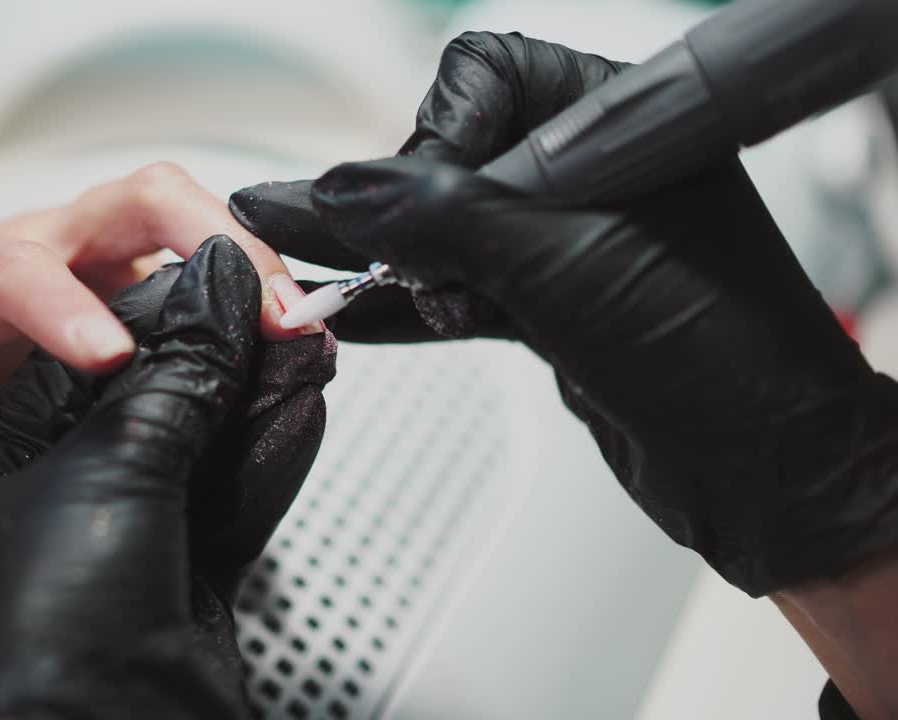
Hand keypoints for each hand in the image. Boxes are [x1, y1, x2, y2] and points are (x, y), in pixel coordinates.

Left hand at [0, 163, 322, 429]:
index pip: (25, 268)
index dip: (68, 307)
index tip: (111, 356)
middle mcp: (62, 240)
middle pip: (145, 199)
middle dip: (215, 243)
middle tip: (268, 314)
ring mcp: (113, 254)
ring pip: (194, 219)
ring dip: (257, 263)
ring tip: (304, 327)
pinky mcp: (148, 277)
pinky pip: (213, 264)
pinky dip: (259, 288)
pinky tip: (295, 335)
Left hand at [0, 236, 335, 718]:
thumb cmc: (34, 647)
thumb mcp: (99, 486)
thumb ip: (166, 383)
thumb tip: (217, 301)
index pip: (47, 322)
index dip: (132, 295)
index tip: (210, 291)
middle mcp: (49, 474)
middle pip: (131, 356)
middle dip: (209, 322)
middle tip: (275, 302)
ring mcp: (117, 519)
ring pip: (193, 420)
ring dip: (253, 378)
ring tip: (305, 340)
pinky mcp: (176, 562)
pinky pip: (225, 482)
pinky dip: (266, 443)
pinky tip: (300, 403)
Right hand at [229, 32, 897, 597]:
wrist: (766, 472)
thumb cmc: (723, 356)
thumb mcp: (565, 266)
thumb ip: (443, 218)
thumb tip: (342, 191)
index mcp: (617, 124)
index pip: (485, 79)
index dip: (436, 137)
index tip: (415, 208)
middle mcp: (591, 172)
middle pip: (449, 155)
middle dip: (399, 207)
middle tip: (357, 249)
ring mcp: (568, 242)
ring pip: (446, 230)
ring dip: (380, 256)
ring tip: (294, 255)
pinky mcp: (551, 305)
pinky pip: (458, 289)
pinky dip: (405, 306)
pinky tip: (352, 309)